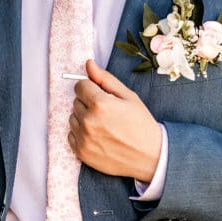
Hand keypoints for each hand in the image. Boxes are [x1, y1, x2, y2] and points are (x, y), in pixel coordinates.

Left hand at [69, 59, 162, 181]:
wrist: (150, 156)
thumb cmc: (141, 124)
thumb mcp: (128, 96)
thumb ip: (105, 79)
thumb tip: (89, 64)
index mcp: (100, 104)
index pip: (80, 86)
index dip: (91, 88)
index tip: (101, 95)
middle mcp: (88, 121)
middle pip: (76, 101)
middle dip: (88, 103)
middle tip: (107, 112)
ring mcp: (84, 138)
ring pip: (73, 118)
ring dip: (84, 118)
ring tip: (103, 125)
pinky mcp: (82, 153)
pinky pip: (71, 135)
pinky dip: (81, 134)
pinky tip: (98, 136)